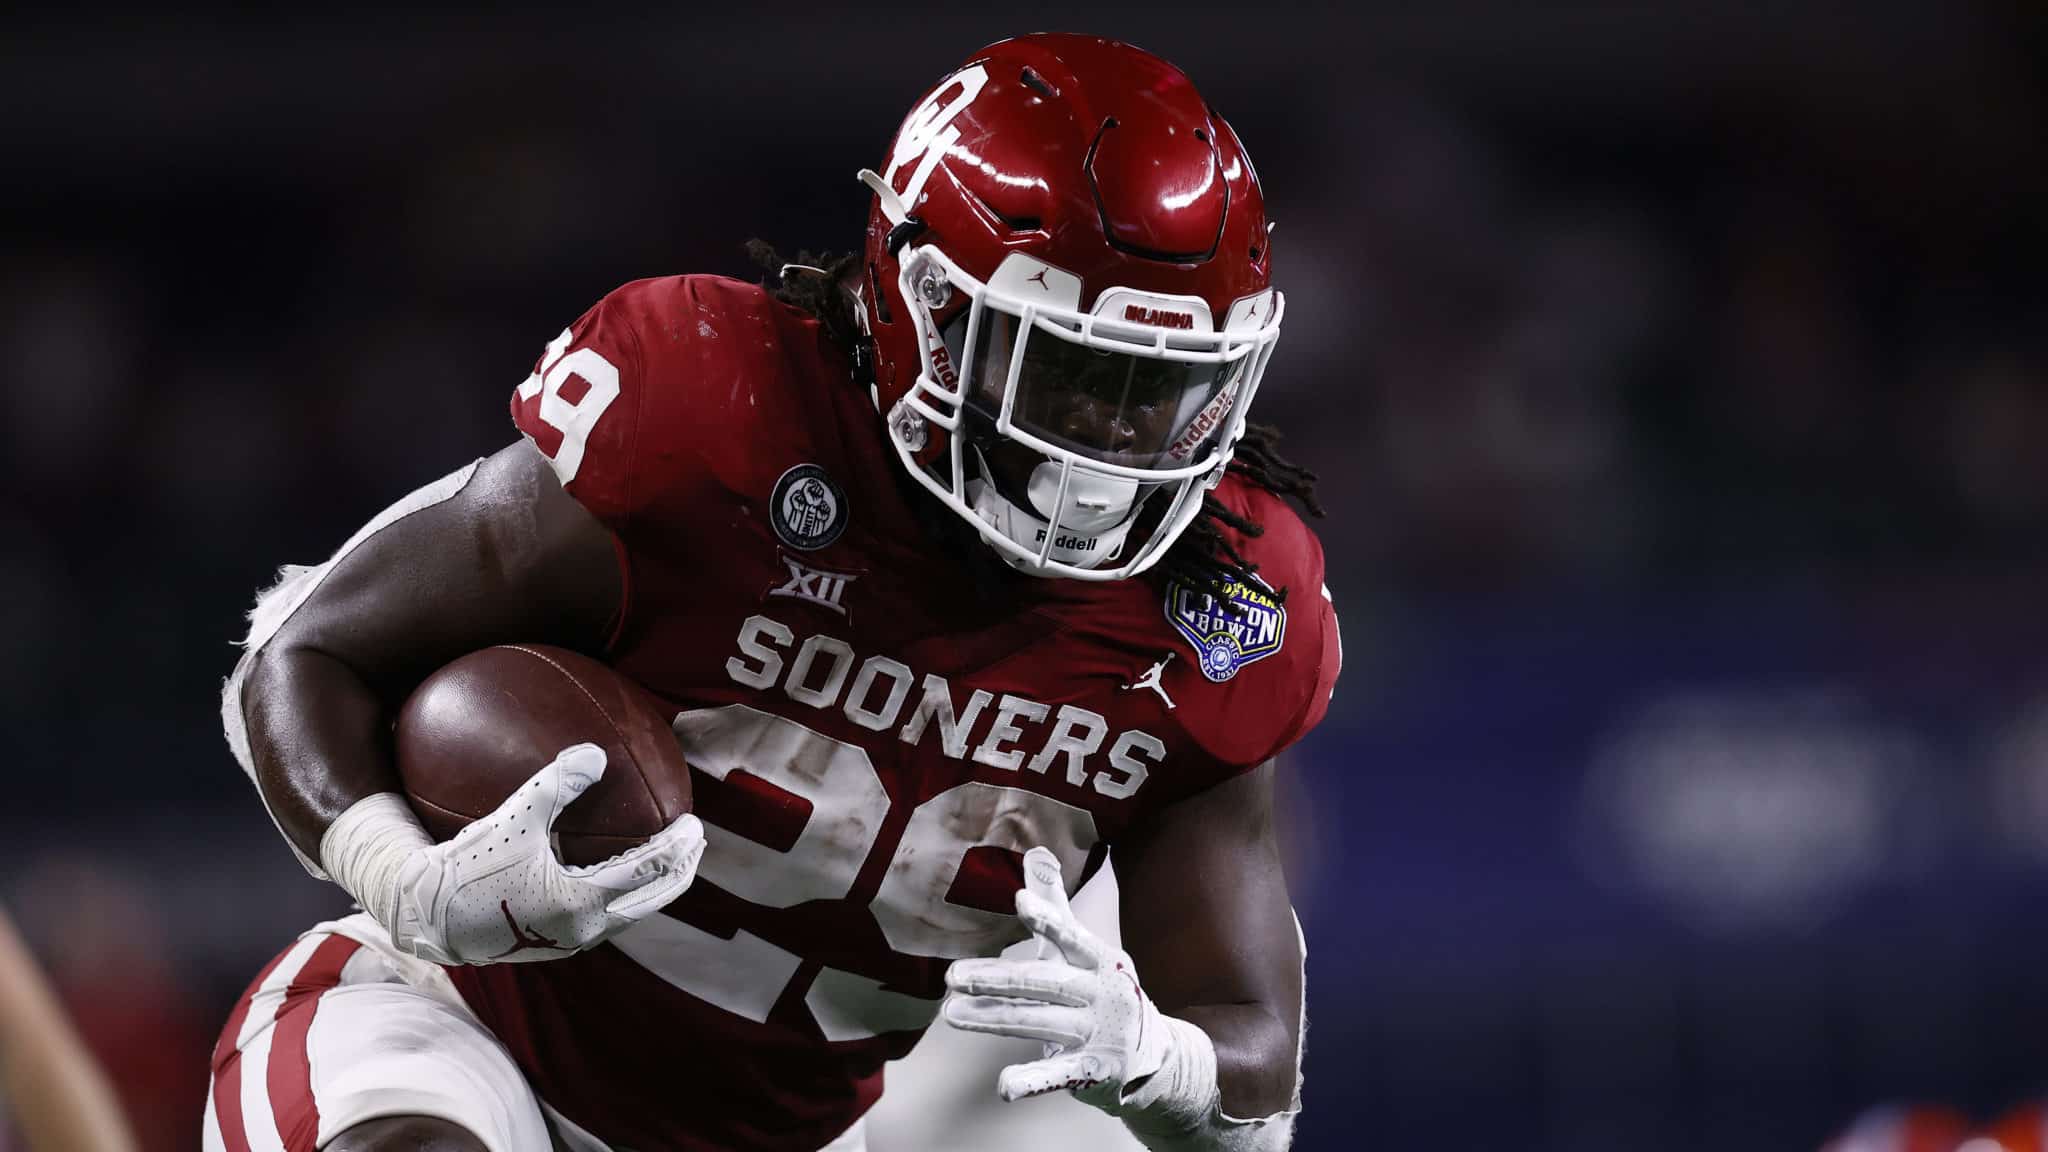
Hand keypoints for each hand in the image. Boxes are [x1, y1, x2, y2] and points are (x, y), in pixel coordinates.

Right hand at [390, 744, 703, 964]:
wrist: (426, 919)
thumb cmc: (466, 867)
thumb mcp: (513, 819)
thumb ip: (555, 784)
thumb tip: (594, 752)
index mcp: (582, 901)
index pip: (650, 871)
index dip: (679, 847)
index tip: (695, 822)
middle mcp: (584, 929)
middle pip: (652, 900)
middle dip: (679, 870)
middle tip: (696, 842)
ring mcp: (570, 942)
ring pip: (630, 914)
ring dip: (654, 887)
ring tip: (668, 861)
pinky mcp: (554, 945)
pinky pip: (605, 919)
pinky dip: (624, 895)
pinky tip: (616, 874)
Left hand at [943, 847, 1172, 1109]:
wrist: (1153, 1056)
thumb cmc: (1103, 989)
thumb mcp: (1083, 948)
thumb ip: (1054, 906)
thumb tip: (1036, 851)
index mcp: (1100, 958)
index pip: (1071, 936)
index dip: (1047, 919)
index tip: (1020, 900)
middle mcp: (1102, 993)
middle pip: (1044, 983)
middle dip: (996, 979)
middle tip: (952, 976)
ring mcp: (1100, 1033)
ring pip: (1039, 1023)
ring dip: (993, 1019)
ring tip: (952, 1013)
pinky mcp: (1093, 1072)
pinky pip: (1058, 1075)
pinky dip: (1032, 1080)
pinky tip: (1004, 1086)